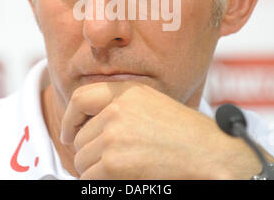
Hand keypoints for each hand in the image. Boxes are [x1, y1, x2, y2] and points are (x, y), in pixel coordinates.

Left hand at [60, 81, 262, 179]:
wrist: (206, 149)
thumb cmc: (181, 128)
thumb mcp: (148, 100)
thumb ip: (117, 104)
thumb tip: (86, 122)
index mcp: (124, 91)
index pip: (79, 98)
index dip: (69, 118)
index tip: (67, 132)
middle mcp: (116, 109)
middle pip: (79, 137)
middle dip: (87, 151)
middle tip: (104, 159)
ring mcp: (113, 135)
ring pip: (81, 159)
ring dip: (93, 168)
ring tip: (117, 167)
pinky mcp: (114, 162)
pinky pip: (89, 177)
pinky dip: (98, 181)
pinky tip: (119, 177)